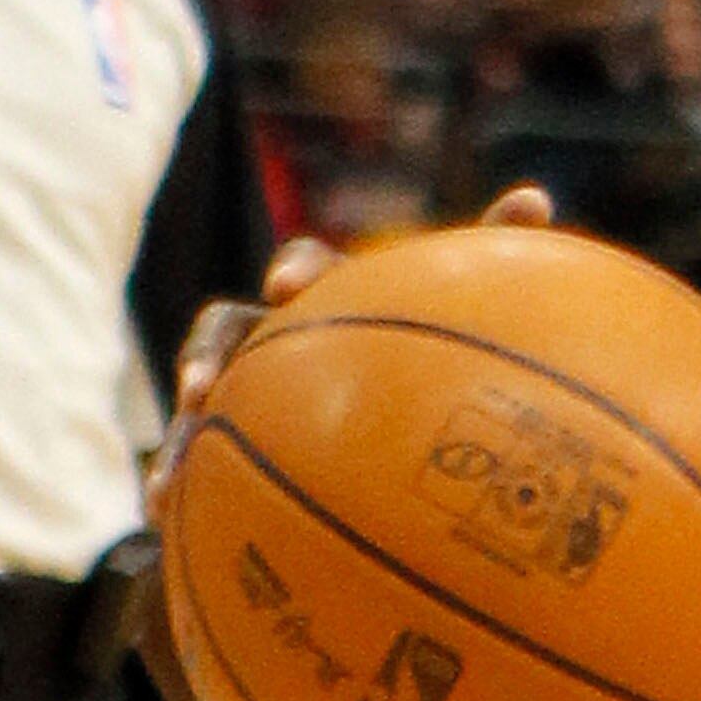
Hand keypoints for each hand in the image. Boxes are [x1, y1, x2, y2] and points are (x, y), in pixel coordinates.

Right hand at [164, 186, 561, 453]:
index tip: (286, 290)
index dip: (296, 273)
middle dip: (213, 348)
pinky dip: (174, 478)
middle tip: (205, 388)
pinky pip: (190, 462)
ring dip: (186, 419)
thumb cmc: (423, 384)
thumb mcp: (459, 340)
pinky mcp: (219, 448)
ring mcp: (240, 396)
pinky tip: (165, 506)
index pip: (309, 272)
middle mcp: (275, 344)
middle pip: (231, 329)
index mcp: (331, 311)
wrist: (368, 470)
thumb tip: (535, 195)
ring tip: (177, 450)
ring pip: (200, 397)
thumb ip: (486, 278)